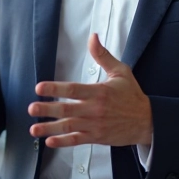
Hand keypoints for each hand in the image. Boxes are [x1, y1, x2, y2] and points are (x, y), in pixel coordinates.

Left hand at [27, 33, 152, 147]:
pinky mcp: (97, 137)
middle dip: (47, 109)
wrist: (147, 121)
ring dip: (50, 128)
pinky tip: (49, 141)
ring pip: (69, 127)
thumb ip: (103, 55)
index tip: (39, 87)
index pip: (73, 89)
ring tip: (33, 128)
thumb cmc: (132, 94)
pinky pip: (77, 140)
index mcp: (99, 92)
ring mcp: (95, 125)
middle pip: (67, 109)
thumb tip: (93, 37)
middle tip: (31, 108)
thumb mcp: (120, 71)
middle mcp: (95, 109)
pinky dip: (63, 142)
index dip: (56, 88)